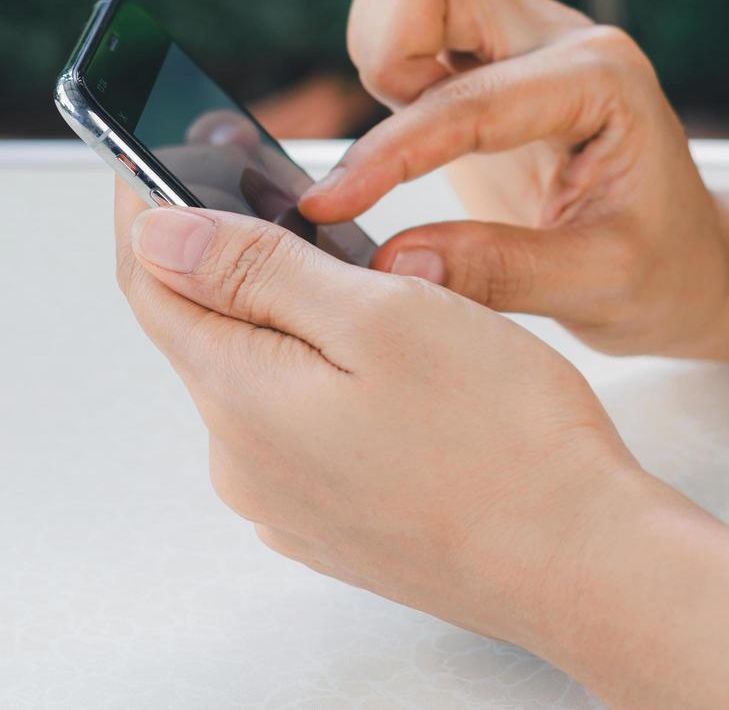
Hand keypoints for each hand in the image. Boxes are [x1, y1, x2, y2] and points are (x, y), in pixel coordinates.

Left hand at [114, 184, 728, 705]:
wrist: (586, 568)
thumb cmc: (502, 437)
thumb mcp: (377, 315)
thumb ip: (254, 270)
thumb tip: (156, 233)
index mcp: (239, 398)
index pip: (150, 285)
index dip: (142, 213)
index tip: (145, 159)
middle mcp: (241, 462)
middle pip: (200, 332)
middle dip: (220, 261)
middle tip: (261, 195)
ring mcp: (283, 502)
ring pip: (252, 379)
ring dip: (276, 320)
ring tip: (343, 276)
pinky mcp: (327, 524)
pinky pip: (292, 429)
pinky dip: (308, 377)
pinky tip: (373, 363)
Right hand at [298, 0, 728, 356]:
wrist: (690, 259)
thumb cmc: (660, 270)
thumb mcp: (599, 286)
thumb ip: (497, 272)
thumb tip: (393, 260)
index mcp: (599, 80)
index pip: (466, 100)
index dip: (388, 155)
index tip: (327, 206)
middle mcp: (555, 35)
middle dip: (385, 55)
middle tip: (394, 148)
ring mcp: (516, 31)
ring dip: (380, 47)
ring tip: (406, 135)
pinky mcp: (482, 47)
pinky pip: (406, 4)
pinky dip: (381, 51)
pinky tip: (409, 123)